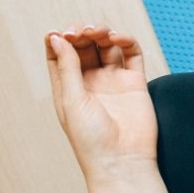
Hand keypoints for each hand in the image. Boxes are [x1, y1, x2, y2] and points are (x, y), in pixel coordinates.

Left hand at [45, 23, 157, 182]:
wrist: (122, 161)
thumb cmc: (91, 140)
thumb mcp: (72, 101)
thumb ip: (68, 67)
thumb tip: (58, 37)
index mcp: (68, 88)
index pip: (60, 55)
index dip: (59, 40)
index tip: (60, 33)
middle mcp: (90, 82)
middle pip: (85, 46)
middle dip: (82, 33)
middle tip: (83, 32)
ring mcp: (113, 81)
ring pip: (107, 46)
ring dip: (103, 33)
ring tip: (100, 33)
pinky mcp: (135, 82)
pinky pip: (132, 53)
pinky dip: (126, 41)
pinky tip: (118, 38)